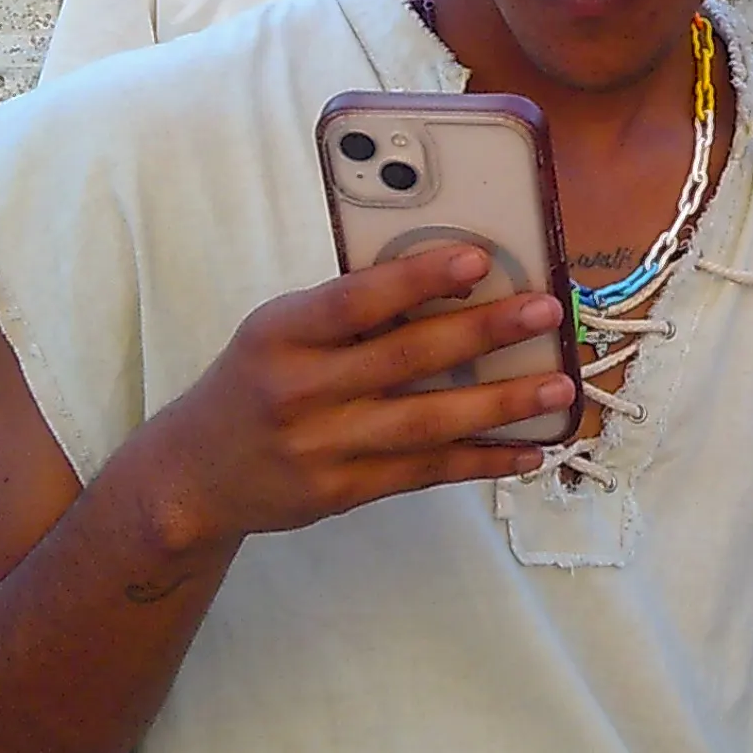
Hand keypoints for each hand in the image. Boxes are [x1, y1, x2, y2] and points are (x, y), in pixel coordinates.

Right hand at [129, 245, 575, 558]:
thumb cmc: (254, 380)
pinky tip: (528, 449)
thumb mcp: (278, 330)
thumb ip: (347, 311)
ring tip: (560, 387)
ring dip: (501, 405)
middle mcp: (300, 390)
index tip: (478, 259)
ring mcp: (322, 447)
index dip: (417, 279)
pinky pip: (425, 472)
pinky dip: (481, 461)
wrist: (192, 476)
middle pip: (405, 359)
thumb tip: (448, 280)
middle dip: (484, 333)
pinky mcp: (342, 492)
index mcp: (281, 333)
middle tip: (547, 311)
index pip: (354, 299)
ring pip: (426, 423)